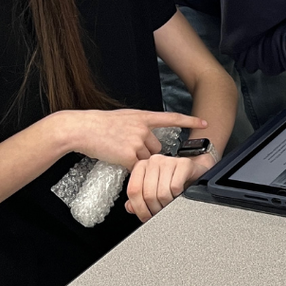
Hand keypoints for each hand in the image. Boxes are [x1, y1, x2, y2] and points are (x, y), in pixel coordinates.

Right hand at [56, 110, 205, 169]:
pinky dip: (129, 168)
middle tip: (128, 147)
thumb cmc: (98, 124)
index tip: (204, 123)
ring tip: (119, 150)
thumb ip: (139, 126)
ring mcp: (137, 142)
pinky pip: (136, 168)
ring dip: (138, 160)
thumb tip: (147, 137)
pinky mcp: (129, 156)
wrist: (81, 129)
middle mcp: (142, 128)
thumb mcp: (123, 118)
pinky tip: (116, 158)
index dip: (190, 121)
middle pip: (157, 148)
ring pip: (148, 159)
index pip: (171, 118)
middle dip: (147, 153)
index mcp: (142, 116)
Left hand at [125, 153, 212, 221]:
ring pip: (162, 193)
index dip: (139, 208)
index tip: (145, 217)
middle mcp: (153, 161)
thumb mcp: (154, 188)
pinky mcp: (184, 164)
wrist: (195, 171)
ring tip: (169, 205)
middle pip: (147, 193)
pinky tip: (178, 195)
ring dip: (166, 205)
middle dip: (154, 209)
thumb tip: (130, 207)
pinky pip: (175, 187)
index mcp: (141, 166)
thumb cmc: (173, 179)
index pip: (133, 190)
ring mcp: (169, 161)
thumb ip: (139, 198)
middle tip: (159, 214)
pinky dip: (177, 196)